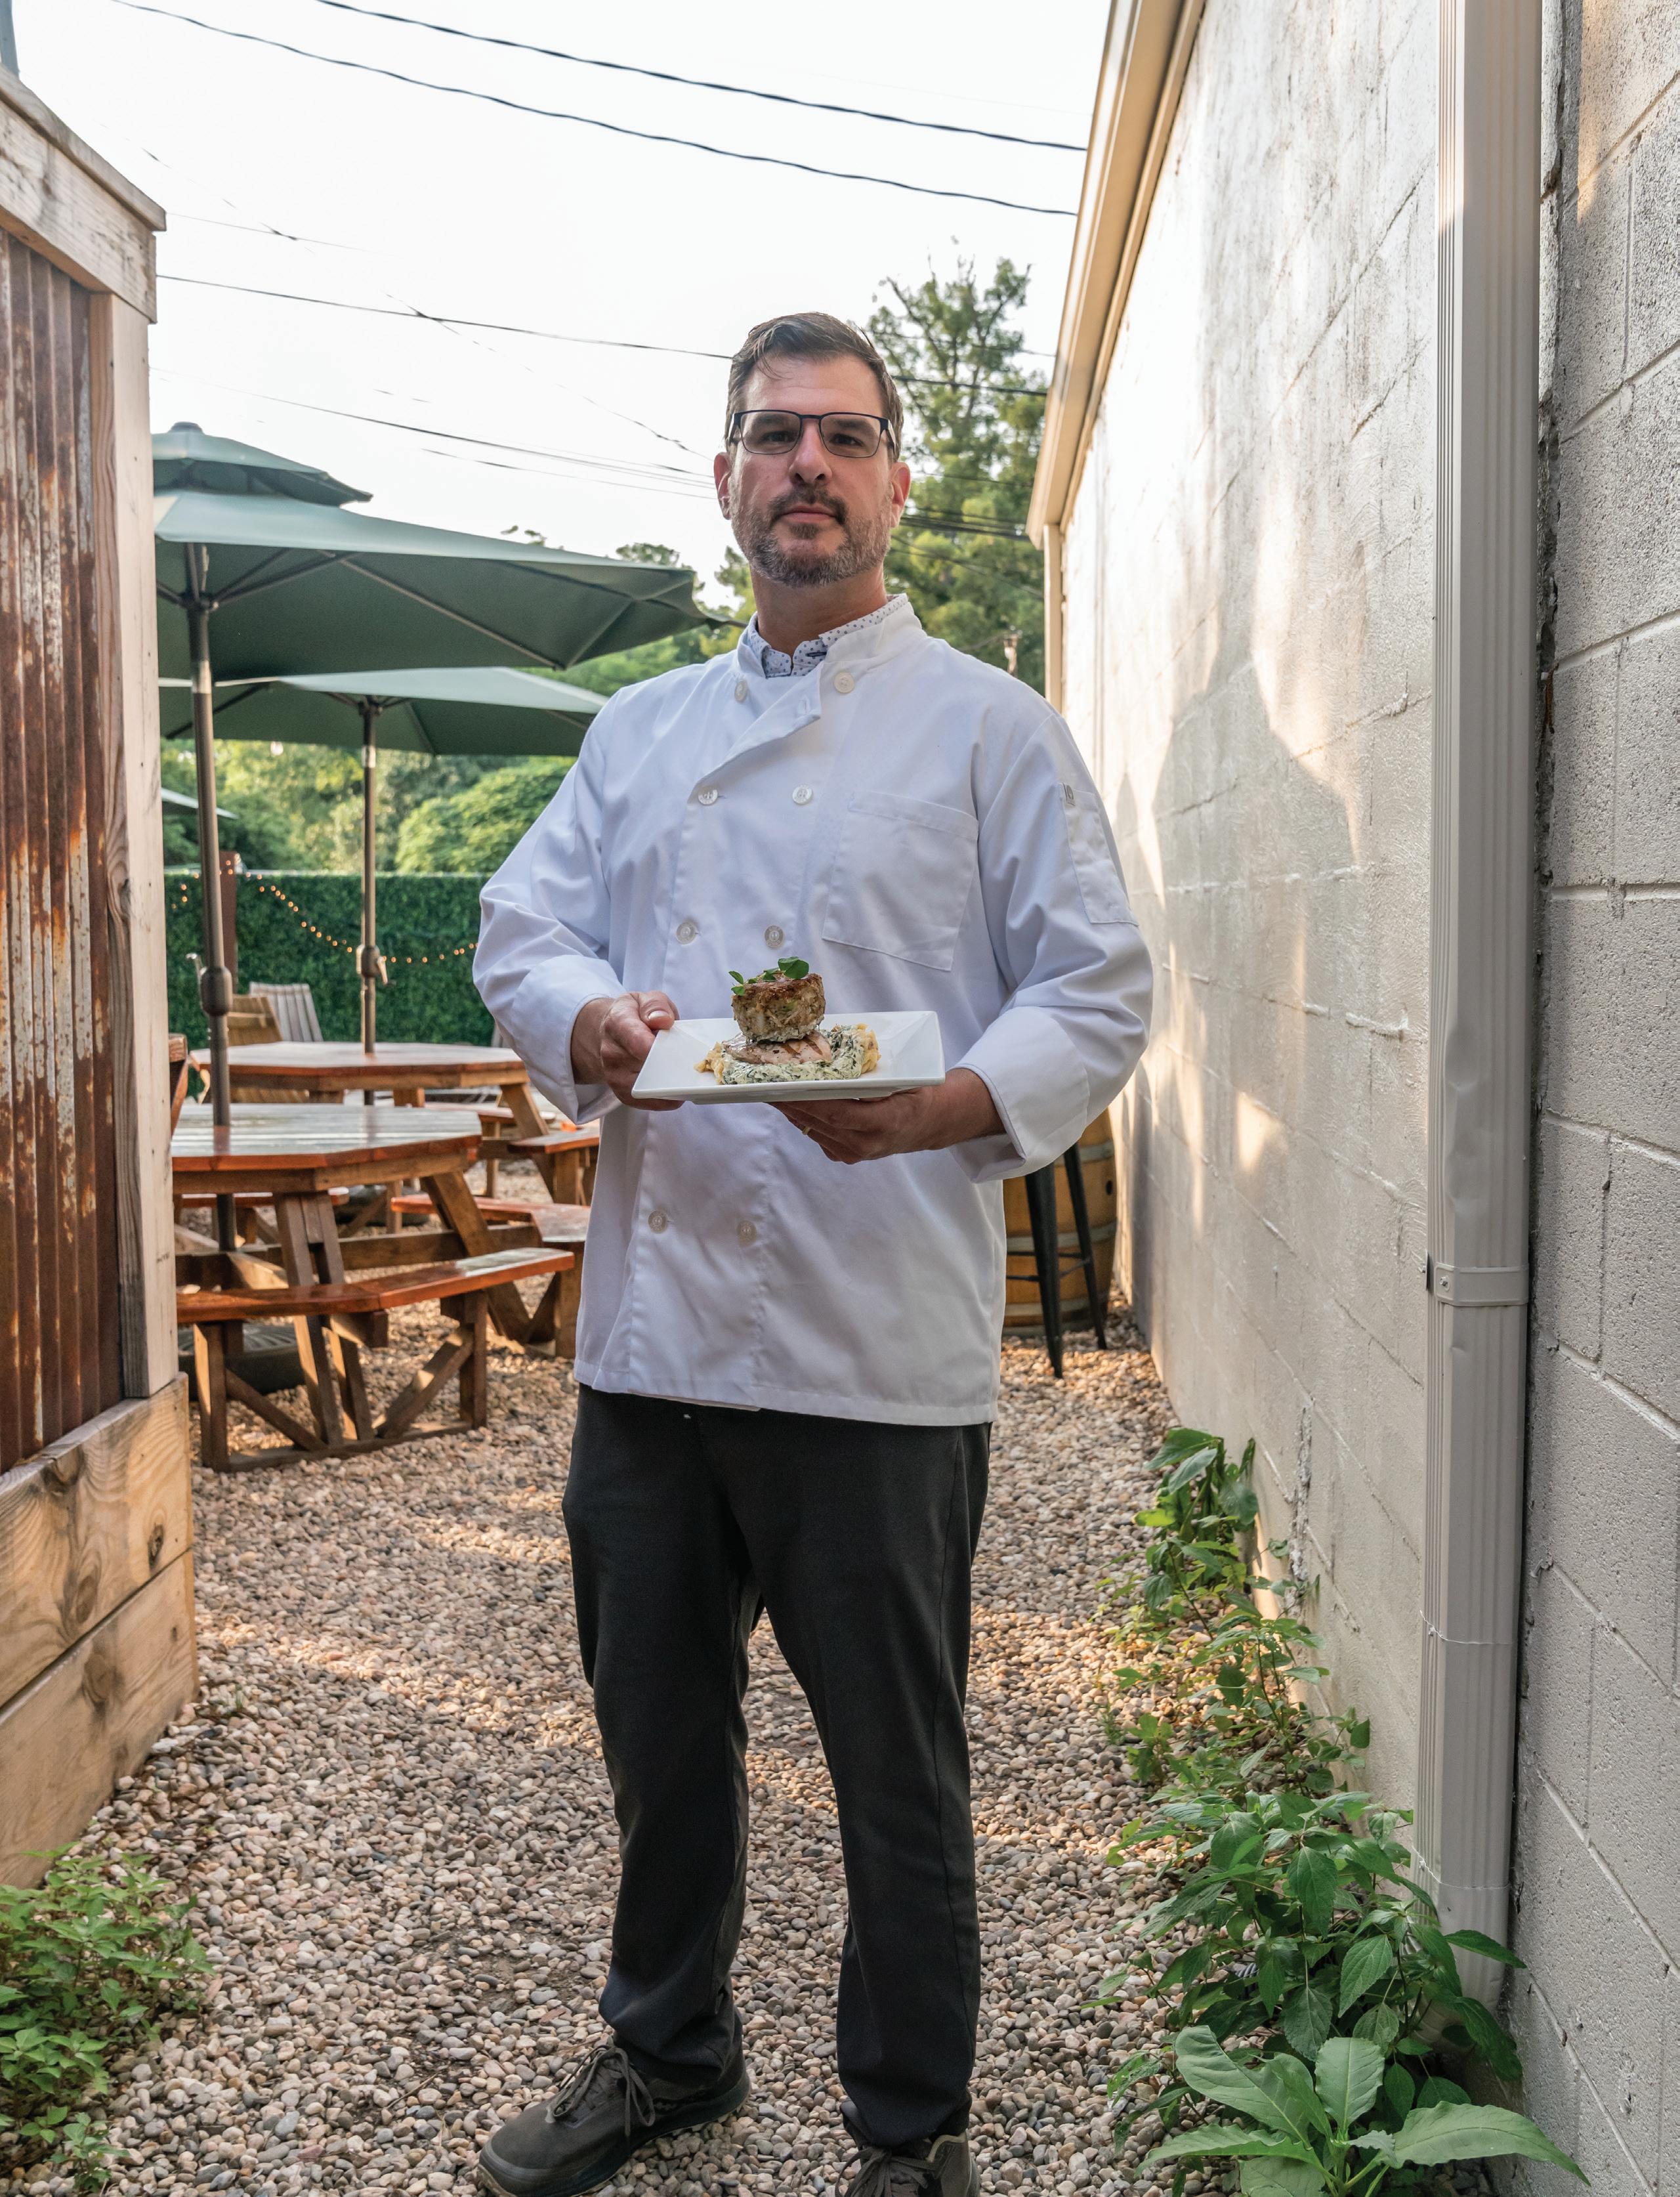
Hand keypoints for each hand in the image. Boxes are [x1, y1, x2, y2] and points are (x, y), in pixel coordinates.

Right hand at [572, 991, 683, 1109]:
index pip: (636, 1039)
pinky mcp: (622, 1093)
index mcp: (618, 1024)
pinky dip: (666, 1099)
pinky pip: (647, 1102)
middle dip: (672, 1065)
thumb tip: (663, 1020)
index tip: (675, 1050)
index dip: (656, 1047)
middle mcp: (611, 1053)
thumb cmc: (632, 1015)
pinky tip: (678, 1090)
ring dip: (672, 1085)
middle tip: (693, 1063)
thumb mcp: (642, 998)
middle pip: (647, 1067)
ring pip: (649, 1088)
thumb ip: (655, 1005)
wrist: (608, 1033)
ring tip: (687, 1076)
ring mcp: (615, 1076)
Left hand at [776, 1068, 1001, 1164]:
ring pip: (812, 1128)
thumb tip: (834, 1063)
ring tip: (767, 1088)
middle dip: (789, 1101)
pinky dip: (800, 1116)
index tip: (784, 1086)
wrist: (928, 1125)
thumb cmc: (917, 1093)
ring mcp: (854, 1154)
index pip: (838, 1113)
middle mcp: (867, 1144)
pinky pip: (815, 1133)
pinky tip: (786, 1101)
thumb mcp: (905, 1079)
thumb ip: (872, 1078)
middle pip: (818, 1121)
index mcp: (886, 1123)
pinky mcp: (844, 1155)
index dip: (808, 1101)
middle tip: (764, 1081)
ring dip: (789, 1108)